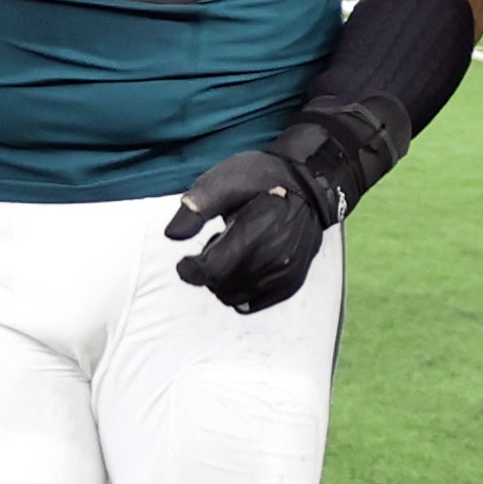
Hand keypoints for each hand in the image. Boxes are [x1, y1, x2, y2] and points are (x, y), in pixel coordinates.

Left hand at [165, 102, 399, 313]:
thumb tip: (172, 235)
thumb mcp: (224, 180)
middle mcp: (274, 258)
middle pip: (220, 287)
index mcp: (255, 232)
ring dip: (224, 283)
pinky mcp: (291, 283)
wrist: (311, 186)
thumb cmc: (264, 178)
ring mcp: (285, 274)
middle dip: (208, 272)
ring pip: (236, 299)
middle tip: (216, 246)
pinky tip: (245, 268)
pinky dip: (241, 292)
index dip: (190, 269)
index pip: (211, 270)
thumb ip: (197, 207)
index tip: (186, 261)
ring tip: (233, 256)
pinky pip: (254, 304)